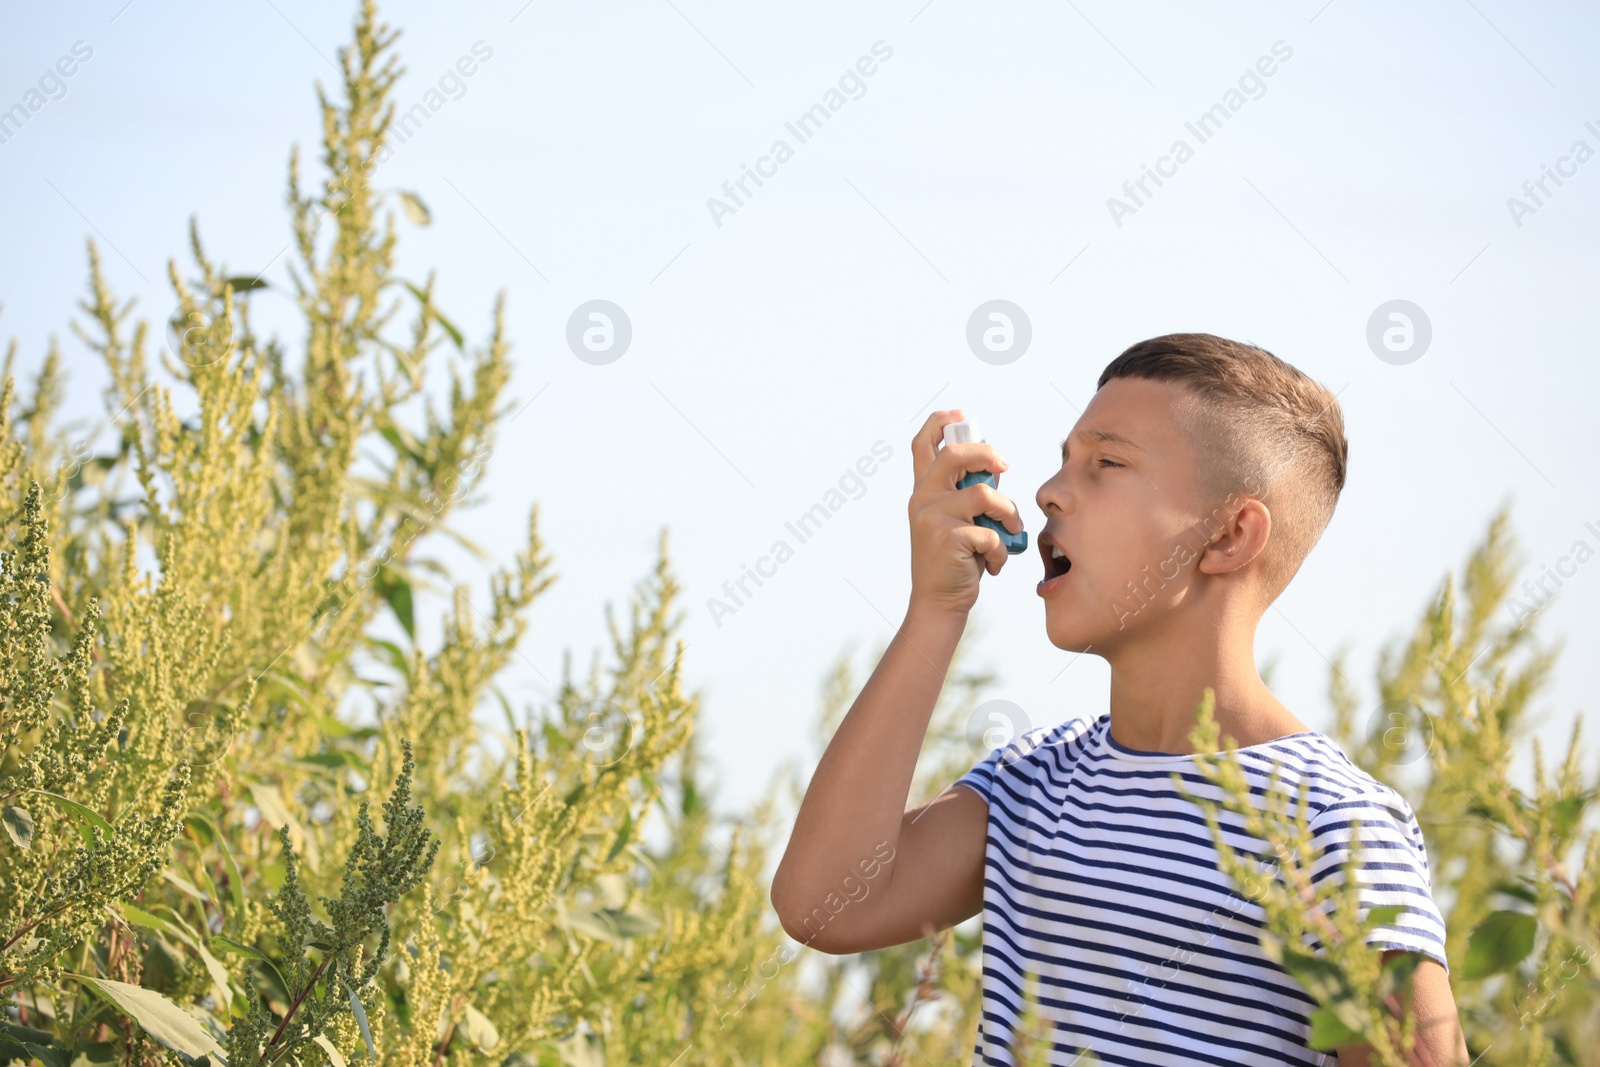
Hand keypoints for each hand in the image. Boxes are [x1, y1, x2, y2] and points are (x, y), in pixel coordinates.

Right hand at [905, 409, 1025, 616]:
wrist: (939, 602)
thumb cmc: (957, 561)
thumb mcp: (960, 520)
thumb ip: (970, 493)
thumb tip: (995, 466)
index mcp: (924, 491)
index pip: (923, 444)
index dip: (940, 422)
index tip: (961, 415)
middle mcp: (922, 499)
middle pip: (954, 454)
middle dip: (987, 454)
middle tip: (1005, 466)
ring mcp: (931, 517)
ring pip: (983, 494)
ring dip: (1007, 512)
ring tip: (1010, 531)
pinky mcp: (946, 538)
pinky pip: (990, 531)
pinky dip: (1001, 549)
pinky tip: (994, 564)